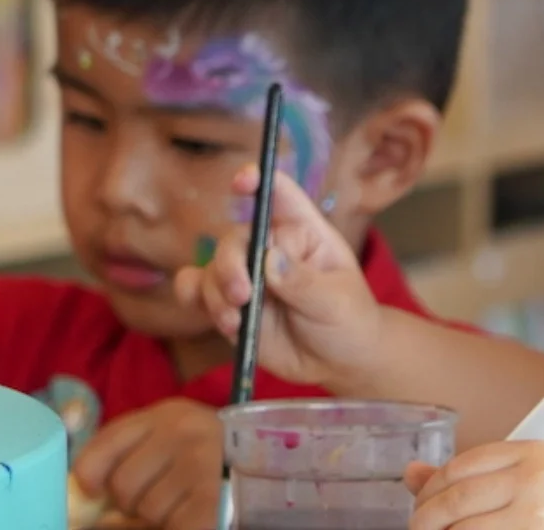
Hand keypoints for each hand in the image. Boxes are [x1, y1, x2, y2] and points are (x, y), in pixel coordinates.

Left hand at [72, 398, 223, 529]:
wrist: (266, 461)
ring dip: (156, 516)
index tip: (91, 490)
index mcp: (166, 414)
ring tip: (177, 503)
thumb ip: (125, 450)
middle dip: (129, 501)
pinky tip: (186, 515)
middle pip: (122, 484)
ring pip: (148, 509)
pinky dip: (175, 524)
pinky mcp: (214, 499)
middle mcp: (184, 433)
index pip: (106, 444)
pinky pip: (174, 525)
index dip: (89, 473)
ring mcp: (202, 465)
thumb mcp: (166, 435)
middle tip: (151, 497)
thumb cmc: (203, 454)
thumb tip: (81, 492)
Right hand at [182, 166, 385, 388]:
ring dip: (216, 293)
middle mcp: (270, 247)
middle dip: (230, 265)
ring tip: (236, 322)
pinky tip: (213, 316)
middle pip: (236, 239)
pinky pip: (196, 290)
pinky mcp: (229, 303)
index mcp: (304, 232)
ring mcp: (247, 275)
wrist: (338, 362)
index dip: (259, 180)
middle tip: (242, 295)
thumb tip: (269, 259)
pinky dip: (193, 297)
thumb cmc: (349, 320)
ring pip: (212, 268)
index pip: (280, 195)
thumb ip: (303, 282)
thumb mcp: (335, 302)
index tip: (243, 181)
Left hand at [405, 441, 543, 529]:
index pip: (462, 465)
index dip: (431, 487)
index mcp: (534, 451)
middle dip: (424, 518)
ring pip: (462, 529)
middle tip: (415, 529)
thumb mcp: (530, 483)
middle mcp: (536, 477)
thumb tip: (409, 475)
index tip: (420, 504)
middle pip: (456, 497)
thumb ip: (475, 478)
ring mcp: (537, 514)